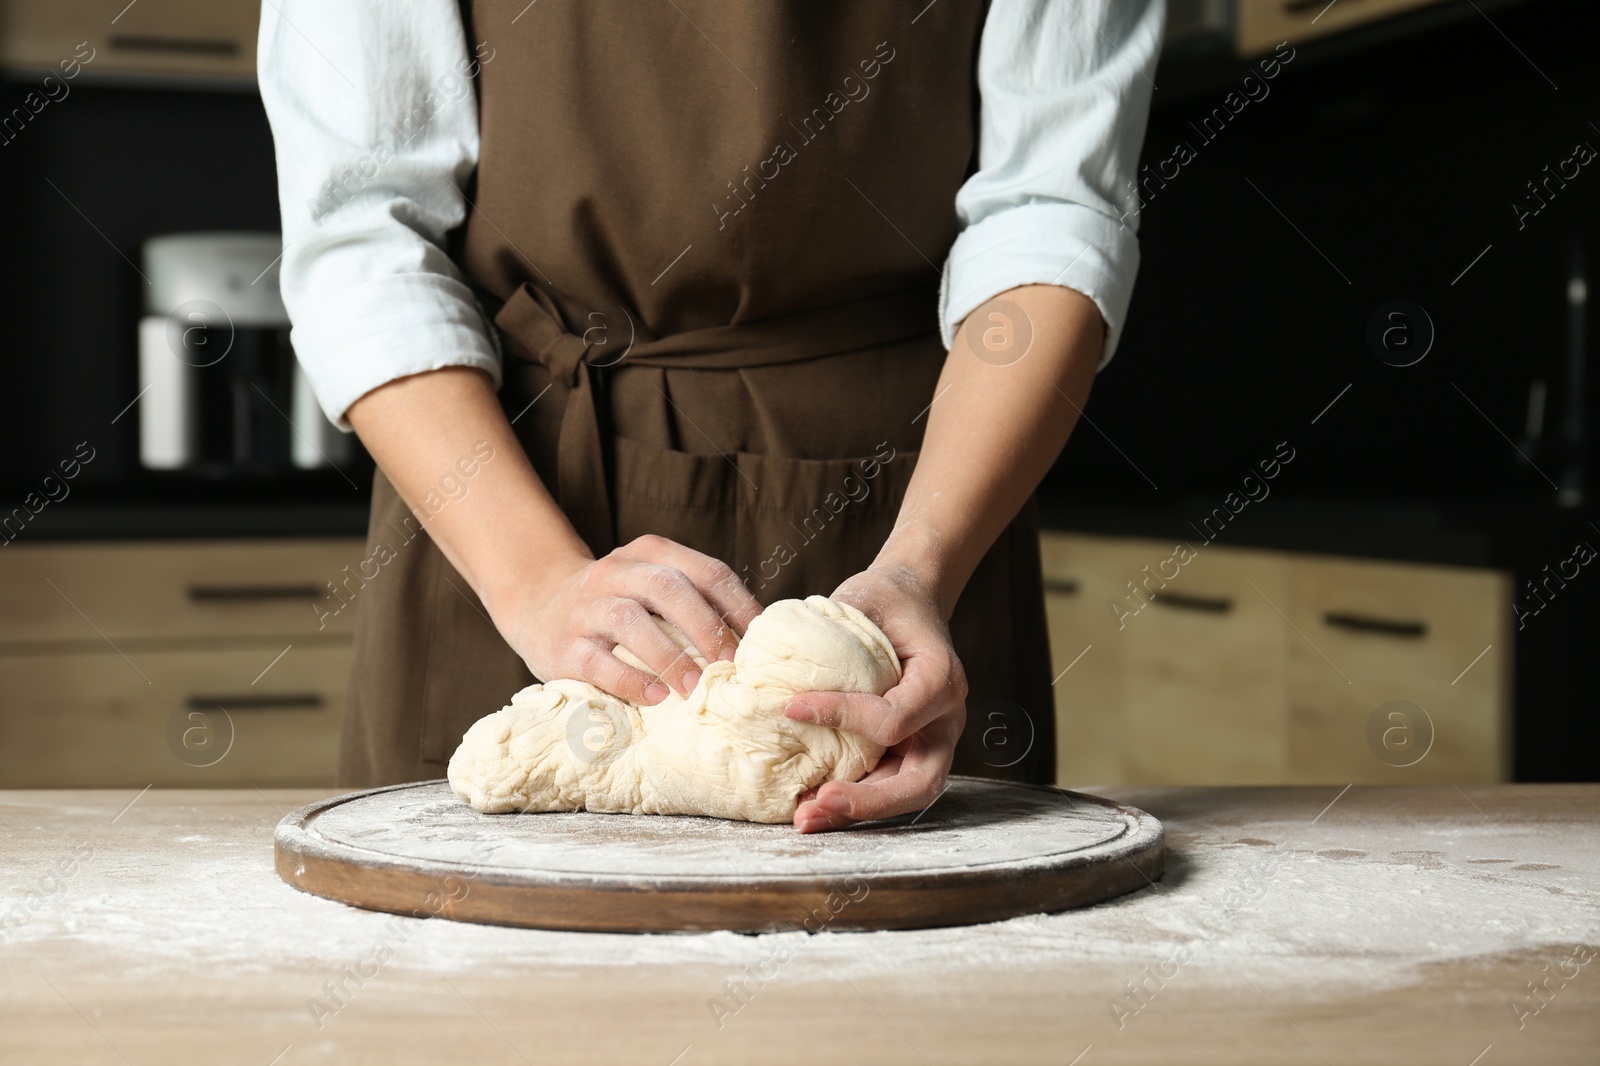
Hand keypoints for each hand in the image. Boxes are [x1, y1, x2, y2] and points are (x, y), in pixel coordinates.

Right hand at [492, 534, 763, 704]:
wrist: (538, 603)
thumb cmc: (618, 604)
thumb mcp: (653, 586)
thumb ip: (696, 602)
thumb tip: (756, 644)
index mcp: (651, 553)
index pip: (707, 571)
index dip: (739, 607)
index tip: (762, 644)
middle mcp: (618, 571)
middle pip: (671, 590)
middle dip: (707, 629)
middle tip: (733, 667)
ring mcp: (587, 606)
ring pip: (631, 621)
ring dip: (670, 656)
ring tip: (696, 689)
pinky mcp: (565, 645)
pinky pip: (598, 661)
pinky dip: (630, 680)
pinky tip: (655, 698)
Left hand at [784, 564, 967, 832]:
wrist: (908, 602)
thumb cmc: (884, 600)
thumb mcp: (862, 601)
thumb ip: (829, 634)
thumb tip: (762, 665)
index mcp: (941, 678)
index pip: (894, 718)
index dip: (843, 717)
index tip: (791, 708)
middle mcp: (945, 720)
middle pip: (920, 781)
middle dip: (867, 800)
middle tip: (816, 804)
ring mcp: (931, 741)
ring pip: (907, 796)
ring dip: (856, 812)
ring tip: (805, 819)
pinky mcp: (910, 751)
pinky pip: (887, 785)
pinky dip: (852, 799)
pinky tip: (811, 805)